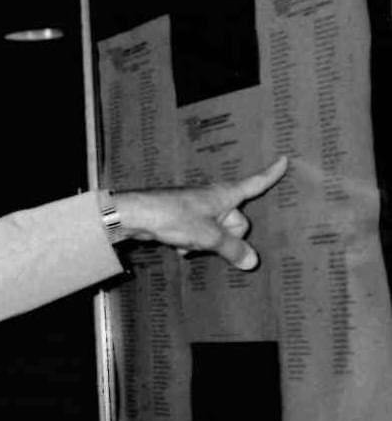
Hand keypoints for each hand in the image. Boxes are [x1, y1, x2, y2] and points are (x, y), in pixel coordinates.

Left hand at [113, 155, 288, 269]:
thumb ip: (232, 249)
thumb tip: (251, 261)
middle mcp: (215, 198)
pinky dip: (193, 243)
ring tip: (190, 242)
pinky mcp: (185, 219)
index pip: (255, 184)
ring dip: (208, 243)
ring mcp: (199, 209)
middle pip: (238, 222)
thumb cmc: (174, 217)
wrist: (136, 216)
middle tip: (209, 239)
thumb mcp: (209, 236)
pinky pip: (201, 235)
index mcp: (226, 195)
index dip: (271, 174)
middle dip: (228, 237)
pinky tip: (179, 248)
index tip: (284, 159)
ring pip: (218, 232)